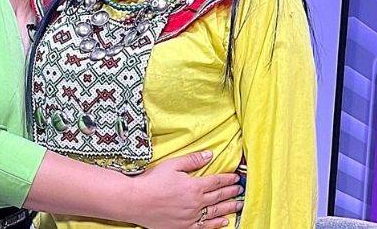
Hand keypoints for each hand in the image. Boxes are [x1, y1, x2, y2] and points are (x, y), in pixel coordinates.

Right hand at [126, 151, 243, 227]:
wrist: (136, 201)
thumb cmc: (152, 181)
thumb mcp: (172, 165)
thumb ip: (193, 160)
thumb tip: (210, 155)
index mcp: (194, 186)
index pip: (216, 182)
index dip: (227, 179)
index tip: (236, 177)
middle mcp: (196, 203)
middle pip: (218, 197)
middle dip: (231, 193)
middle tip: (241, 190)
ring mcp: (191, 217)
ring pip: (215, 212)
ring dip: (229, 208)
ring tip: (239, 205)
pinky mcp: (184, 227)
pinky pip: (205, 227)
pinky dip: (216, 225)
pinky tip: (224, 222)